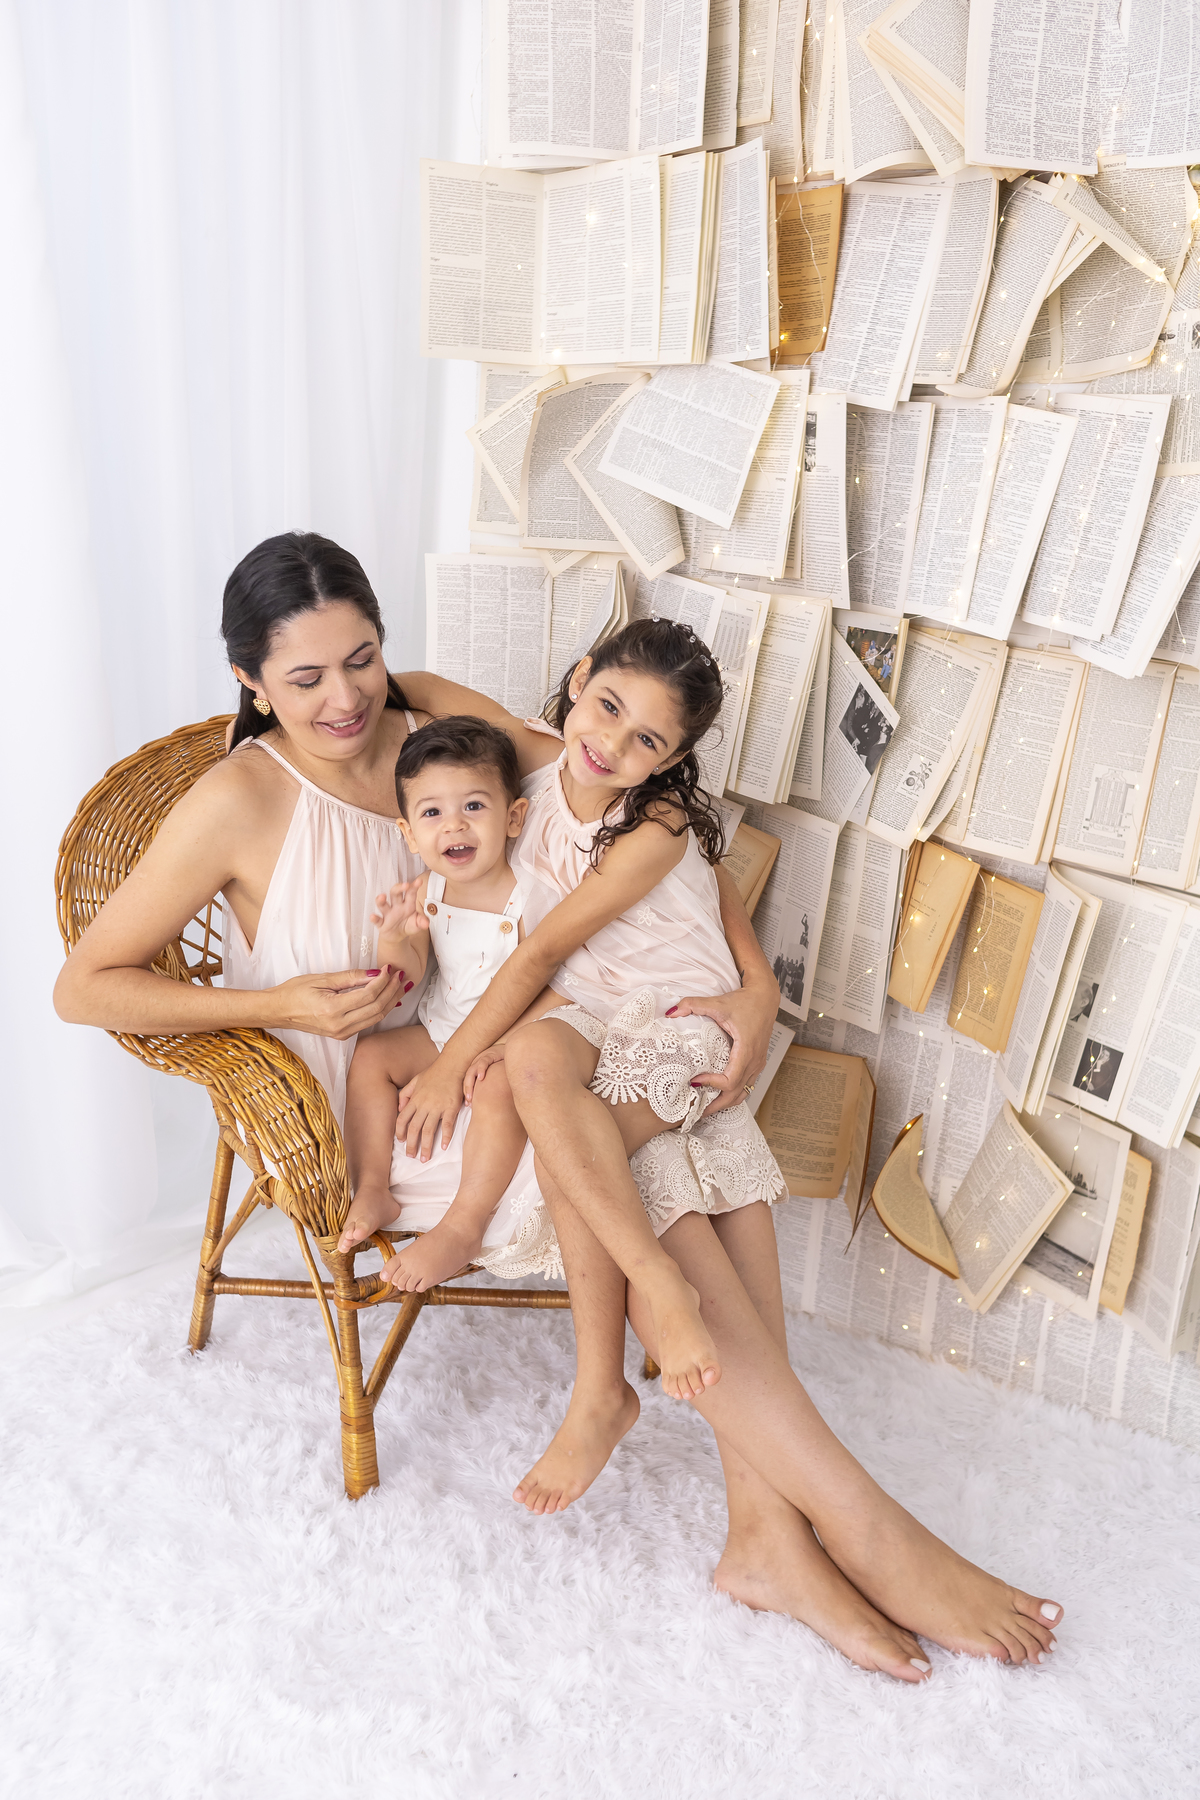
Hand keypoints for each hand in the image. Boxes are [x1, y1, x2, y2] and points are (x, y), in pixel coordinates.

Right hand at [271, 967, 402, 1040]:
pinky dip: (381, 1009)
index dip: (383, 980)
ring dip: (391, 1001)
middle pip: (377, 1008)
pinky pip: (368, 1022)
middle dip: (392, 990)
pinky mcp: (342, 1035)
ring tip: (400, 985)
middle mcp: (339, 1025)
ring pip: (376, 1017)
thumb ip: (350, 977)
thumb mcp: (322, 979)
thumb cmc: (294, 992)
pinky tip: (389, 998)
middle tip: (401, 975)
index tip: (389, 968)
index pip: (368, 994)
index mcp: (332, 1009)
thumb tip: (375, 973)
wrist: (278, 1012)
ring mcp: (341, 1033)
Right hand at [370, 878, 427, 942]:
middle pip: (395, 893)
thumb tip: (426, 923)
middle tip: (405, 885)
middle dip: (399, 888)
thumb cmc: (408, 925)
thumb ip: (421, 922)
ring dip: (381, 900)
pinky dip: (374, 918)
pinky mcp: (381, 924)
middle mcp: (396, 906)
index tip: (419, 881)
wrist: (398, 936)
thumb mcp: (417, 924)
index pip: (410, 893)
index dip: (414, 886)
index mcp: (407, 904)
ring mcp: (388, 914)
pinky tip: (373, 916)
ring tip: (382, 896)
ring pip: (383, 904)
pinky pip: (377, 920)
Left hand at [395, 1055, 467, 1158]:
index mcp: (415, 1099)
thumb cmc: (435, 1072)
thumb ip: (405, 1094)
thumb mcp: (415, 1080)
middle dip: (411, 1145)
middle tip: (411, 1157)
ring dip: (426, 1146)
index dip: (400, 1132)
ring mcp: (437, 1107)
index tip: (401, 1142)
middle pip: (414, 1129)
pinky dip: (445, 1136)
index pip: (402, 1119)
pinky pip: (447, 1125)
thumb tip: (398, 1108)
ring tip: (425, 1158)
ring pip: (428, 1130)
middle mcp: (424, 1105)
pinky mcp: (451, 1107)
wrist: (453, 1064)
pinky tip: (443, 1146)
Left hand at [463, 1043, 505, 1102]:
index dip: (467, 1092)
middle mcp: (478, 1063)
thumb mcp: (497, 1075)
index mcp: (478, 1068)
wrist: (513, 1049)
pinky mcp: (490, 1054)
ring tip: (470, 1095)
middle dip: (466, 1090)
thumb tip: (491, 1100)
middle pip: (468, 1077)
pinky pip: (484, 1062)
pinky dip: (481, 1069)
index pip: (469, 1081)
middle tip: (468, 1102)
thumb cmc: (506, 1064)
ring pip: (472, 1071)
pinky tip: (481, 1077)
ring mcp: (483, 1058)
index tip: (468, 1104)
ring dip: (469, 1083)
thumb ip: (492, 1084)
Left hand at [668, 984, 773, 1118]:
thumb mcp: (718, 1002)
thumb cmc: (746, 1001)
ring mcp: (758, 1064)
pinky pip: (746, 1085)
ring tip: (705, 1107)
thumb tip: (671, 1012)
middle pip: (736, 1094)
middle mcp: (754, 1061)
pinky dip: (732, 1093)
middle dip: (716, 1105)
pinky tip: (718, 1092)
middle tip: (696, 1111)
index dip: (712, 1084)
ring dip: (724, 1102)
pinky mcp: (757, 1063)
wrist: (765, 997)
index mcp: (746, 1050)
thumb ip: (693, 1005)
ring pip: (743, 1093)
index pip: (730, 1080)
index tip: (695, 1080)